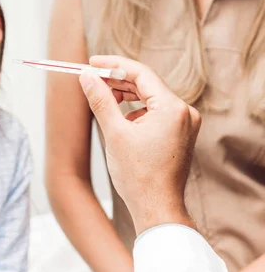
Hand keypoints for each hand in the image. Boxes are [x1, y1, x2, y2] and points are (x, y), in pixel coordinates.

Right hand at [79, 55, 200, 233]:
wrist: (157, 209)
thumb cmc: (138, 176)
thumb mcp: (114, 133)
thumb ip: (100, 100)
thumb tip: (86, 77)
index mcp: (172, 108)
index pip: (140, 73)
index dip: (114, 65)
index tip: (92, 62)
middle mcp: (184, 112)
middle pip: (146, 84)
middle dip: (117, 81)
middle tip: (91, 78)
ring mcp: (185, 124)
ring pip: (150, 98)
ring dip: (125, 95)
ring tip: (101, 96)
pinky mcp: (179, 134)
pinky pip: (155, 113)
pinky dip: (136, 111)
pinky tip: (119, 118)